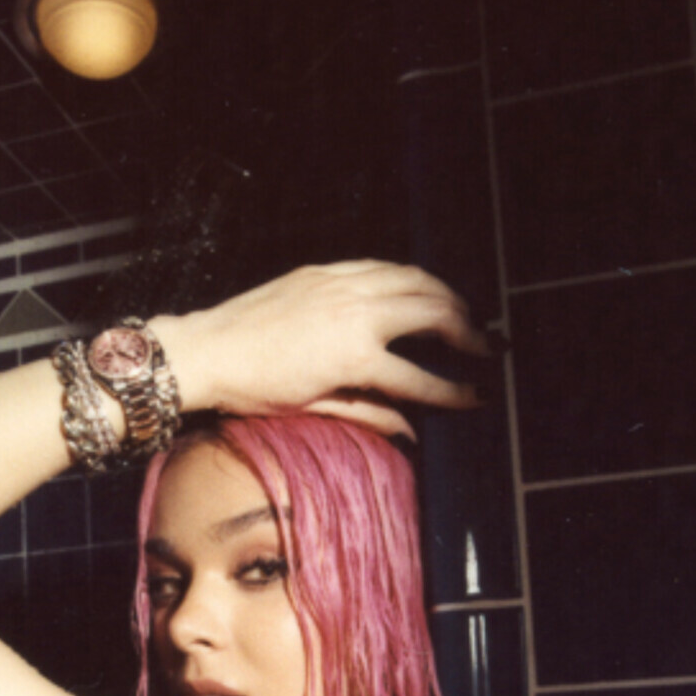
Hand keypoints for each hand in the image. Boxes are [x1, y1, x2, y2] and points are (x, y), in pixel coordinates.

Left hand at [154, 261, 491, 438]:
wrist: (208, 349)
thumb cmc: (254, 388)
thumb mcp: (313, 409)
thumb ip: (368, 415)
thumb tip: (408, 430)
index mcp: (355, 358)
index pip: (422, 378)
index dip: (456, 391)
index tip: (480, 396)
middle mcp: (356, 314)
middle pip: (433, 315)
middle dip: (468, 331)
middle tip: (486, 347)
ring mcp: (342, 285)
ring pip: (414, 280)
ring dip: (447, 295)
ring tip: (464, 312)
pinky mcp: (325, 270)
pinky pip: (383, 266)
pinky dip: (409, 276)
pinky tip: (419, 287)